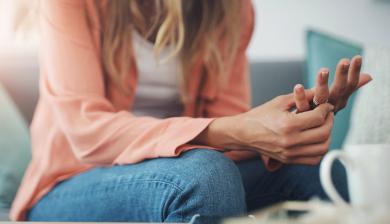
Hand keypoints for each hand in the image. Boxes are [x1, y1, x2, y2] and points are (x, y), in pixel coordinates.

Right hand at [195, 94, 333, 164]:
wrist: (243, 133)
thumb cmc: (260, 116)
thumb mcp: (280, 102)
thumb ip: (302, 96)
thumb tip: (321, 90)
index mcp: (288, 125)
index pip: (318, 118)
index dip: (326, 109)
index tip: (325, 105)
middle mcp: (290, 141)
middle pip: (324, 133)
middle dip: (329, 122)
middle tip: (327, 115)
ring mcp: (290, 153)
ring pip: (322, 148)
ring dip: (327, 136)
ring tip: (323, 127)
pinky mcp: (289, 160)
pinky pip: (314, 159)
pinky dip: (320, 150)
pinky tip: (315, 139)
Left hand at [297, 56, 371, 113]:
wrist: (306, 133)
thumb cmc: (321, 110)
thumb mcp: (337, 97)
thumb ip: (351, 86)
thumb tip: (369, 76)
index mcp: (339, 99)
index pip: (350, 84)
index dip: (355, 72)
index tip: (358, 57)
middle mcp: (331, 105)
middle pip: (339, 89)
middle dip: (342, 75)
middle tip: (344, 62)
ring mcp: (317, 110)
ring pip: (322, 97)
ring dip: (323, 84)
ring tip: (323, 70)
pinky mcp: (303, 115)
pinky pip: (302, 105)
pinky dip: (300, 96)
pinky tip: (298, 86)